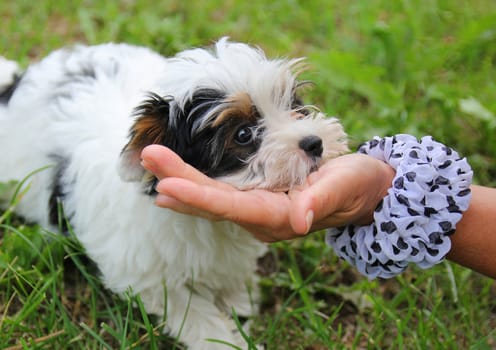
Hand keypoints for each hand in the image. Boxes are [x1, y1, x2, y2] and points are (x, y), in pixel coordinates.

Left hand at [141, 145, 394, 241]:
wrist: (366, 191)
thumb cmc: (358, 184)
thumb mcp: (345, 185)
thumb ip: (320, 200)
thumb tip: (298, 219)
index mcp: (280, 216)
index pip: (231, 207)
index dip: (198, 196)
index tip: (166, 183)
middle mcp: (263, 219)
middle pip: (213, 203)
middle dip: (178, 182)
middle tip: (148, 157)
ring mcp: (259, 211)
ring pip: (212, 201)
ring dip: (180, 184)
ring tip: (151, 167)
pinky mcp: (259, 200)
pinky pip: (220, 197)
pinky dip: (195, 189)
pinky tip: (174, 184)